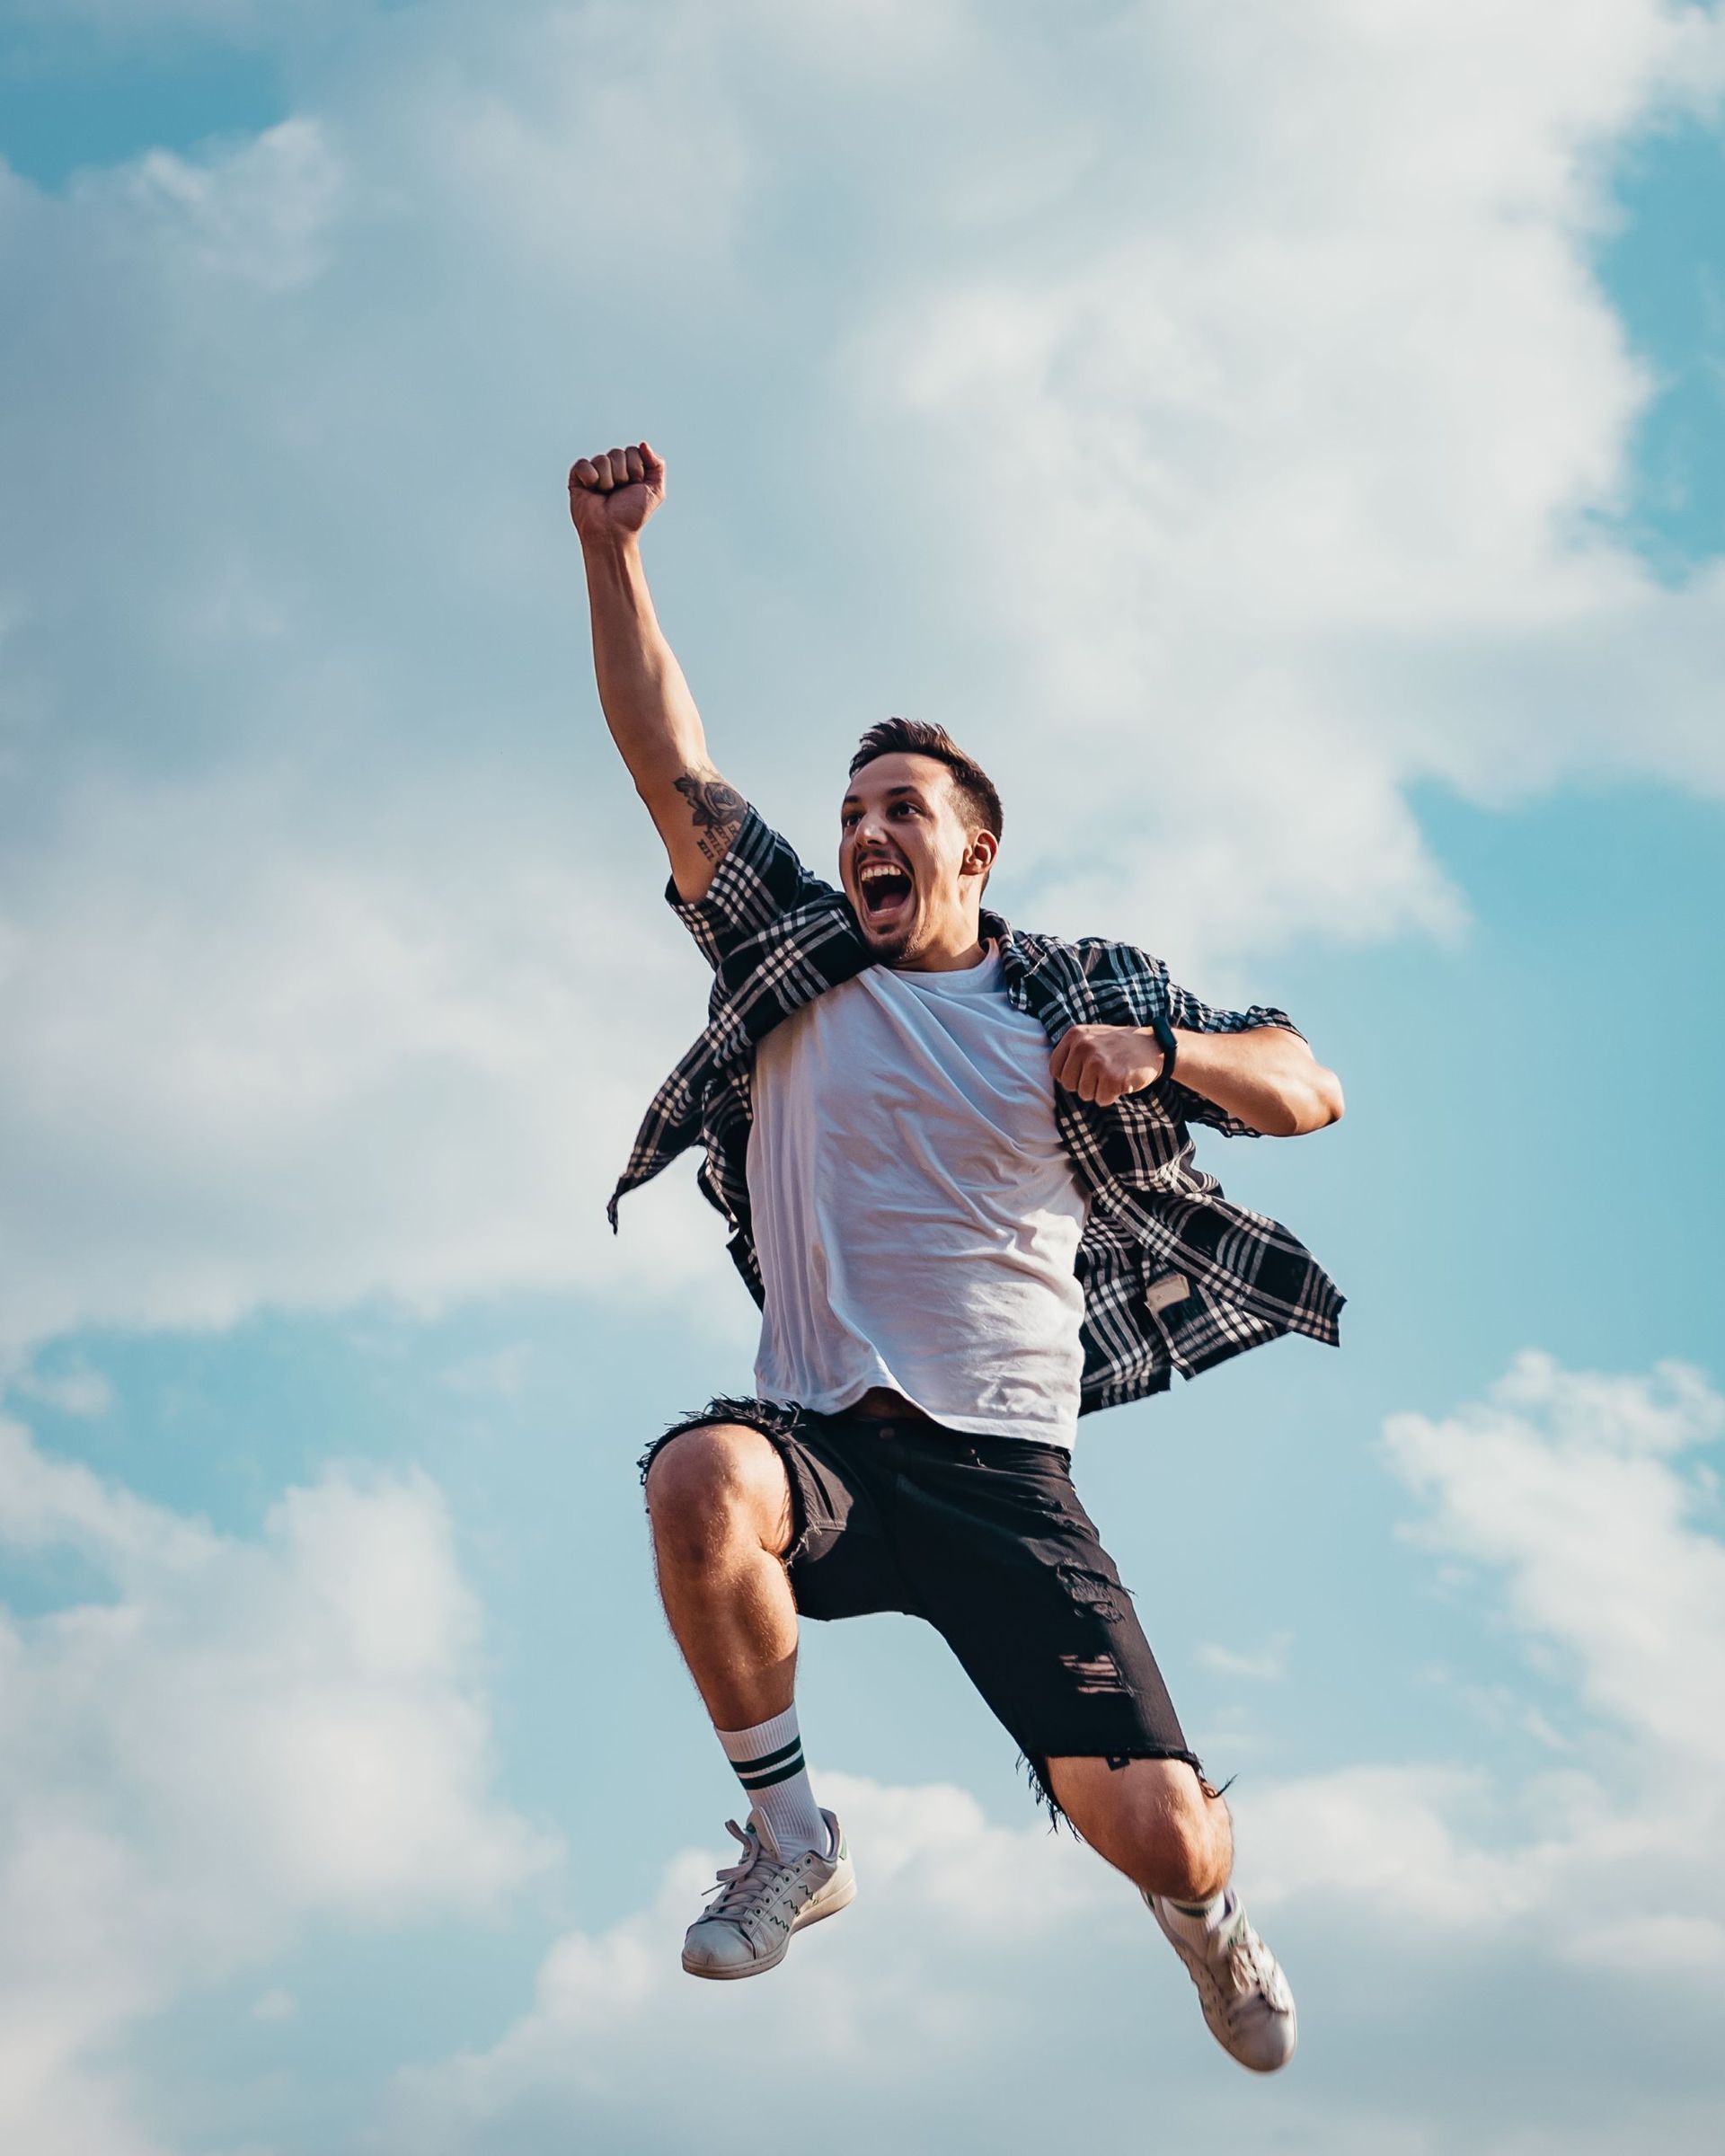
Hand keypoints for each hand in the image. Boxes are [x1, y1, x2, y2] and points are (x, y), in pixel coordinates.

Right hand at [568, 441, 665, 541]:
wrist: (613, 531)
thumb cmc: (632, 514)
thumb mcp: (655, 491)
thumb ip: (657, 465)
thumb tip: (643, 444)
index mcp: (629, 468)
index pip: (634, 451)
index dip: (636, 470)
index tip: (634, 486)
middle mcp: (612, 467)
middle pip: (618, 453)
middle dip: (622, 475)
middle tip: (619, 492)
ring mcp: (595, 471)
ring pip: (603, 460)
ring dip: (608, 481)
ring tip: (606, 494)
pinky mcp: (578, 476)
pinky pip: (584, 464)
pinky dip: (591, 479)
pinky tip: (592, 491)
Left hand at [1049, 1023, 1165, 1106]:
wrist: (1152, 1046)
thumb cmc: (1118, 1046)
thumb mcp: (1090, 1037)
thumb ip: (1071, 1051)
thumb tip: (1055, 1075)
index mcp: (1074, 1035)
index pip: (1055, 1069)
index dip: (1070, 1076)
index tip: (1084, 1072)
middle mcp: (1083, 1045)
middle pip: (1069, 1085)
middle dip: (1085, 1085)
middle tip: (1102, 1073)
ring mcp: (1098, 1061)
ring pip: (1085, 1094)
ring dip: (1099, 1090)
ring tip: (1113, 1074)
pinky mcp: (1112, 1077)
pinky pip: (1101, 1100)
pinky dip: (1111, 1096)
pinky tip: (1121, 1081)